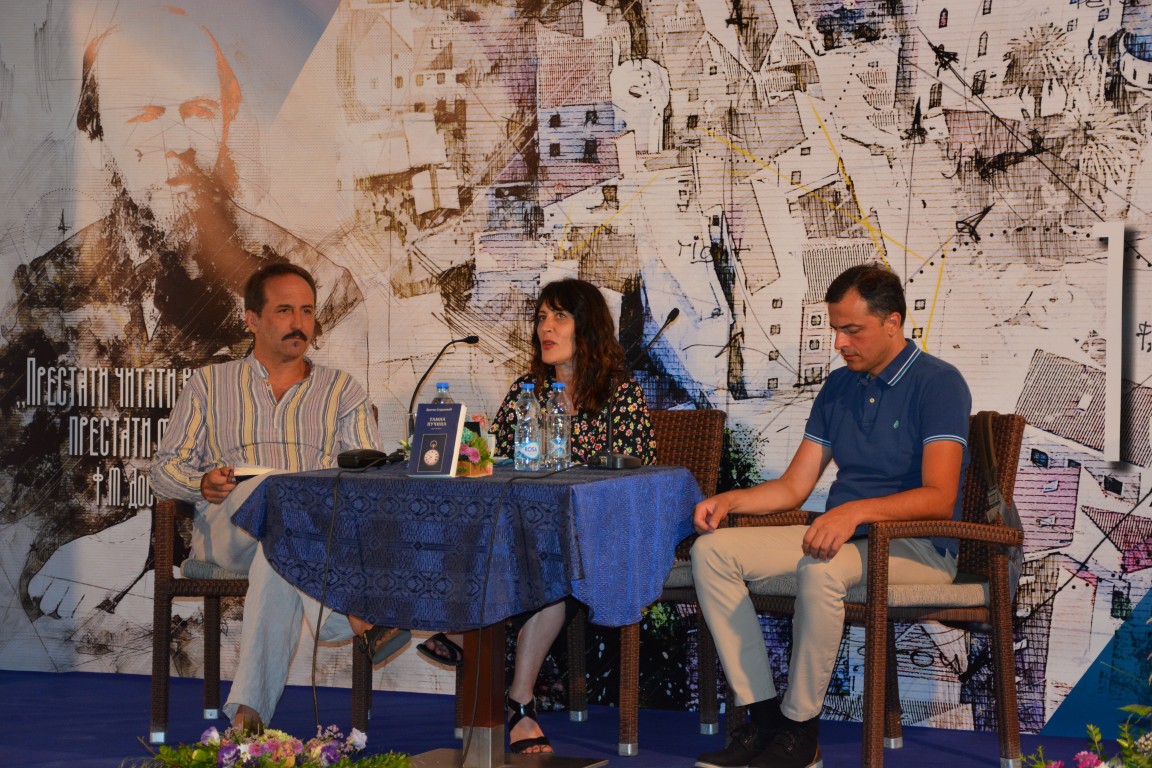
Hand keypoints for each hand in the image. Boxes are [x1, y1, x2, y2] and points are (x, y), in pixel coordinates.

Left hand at [28, 511, 151, 618]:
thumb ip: (54, 568)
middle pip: (47, 605)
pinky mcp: (96, 594)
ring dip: (67, 611)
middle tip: (59, 605)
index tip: (46, 596)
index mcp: (56, 563)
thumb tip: (42, 590)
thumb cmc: (97, 550)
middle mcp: (66, 575)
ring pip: (63, 612)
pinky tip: (86, 604)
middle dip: (51, 608)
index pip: (35, 589)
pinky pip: (80, 613)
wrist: (124, 547)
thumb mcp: (70, 551)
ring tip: (74, 604)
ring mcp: (81, 585)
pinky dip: (81, 611)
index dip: (39, 596)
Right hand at [200, 466, 236, 503]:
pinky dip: (226, 497)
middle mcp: (207, 486)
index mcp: (211, 477)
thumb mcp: (221, 470)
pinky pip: (221, 500)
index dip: (231, 481)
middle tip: (235, 485)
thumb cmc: (216, 476)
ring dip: (229, 492)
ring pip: (223, 496)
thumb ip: (227, 471)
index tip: (235, 480)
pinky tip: (227, 493)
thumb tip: (233, 474)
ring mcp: (208, 494)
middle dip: (232, 487)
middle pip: (224, 489)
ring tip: (231, 489)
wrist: (206, 482)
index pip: (223, 481)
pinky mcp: (210, 500)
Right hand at [693, 494, 732, 532]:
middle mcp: (698, 512)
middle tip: (713, 530)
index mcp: (700, 507)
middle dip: (704, 529)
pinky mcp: (703, 520)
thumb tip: (712, 527)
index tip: (712, 529)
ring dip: (705, 531)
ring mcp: (700, 516)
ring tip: (713, 529)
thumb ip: (716, 517)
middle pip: (696, 525)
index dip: (703, 527)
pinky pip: (702, 527)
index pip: (697, 520)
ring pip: (698, 527)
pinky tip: (712, 528)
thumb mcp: (721, 509)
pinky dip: (706, 530)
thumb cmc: (722, 503)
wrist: (725, 501)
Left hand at [801, 506, 857, 560]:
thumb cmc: (834, 517)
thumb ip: (814, 530)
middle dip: (813, 553)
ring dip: (821, 556)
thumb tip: (806, 543)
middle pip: (814, 545)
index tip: (806, 553)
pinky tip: (829, 556)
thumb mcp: (821, 520)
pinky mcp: (842, 537)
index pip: (807, 538)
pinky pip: (834, 549)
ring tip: (822, 558)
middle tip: (814, 557)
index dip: (805, 548)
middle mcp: (823, 528)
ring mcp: (833, 532)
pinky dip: (831, 555)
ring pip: (824, 548)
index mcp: (817, 523)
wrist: (849, 512)